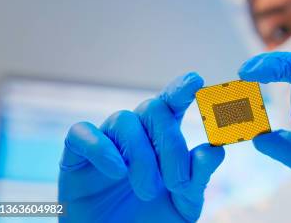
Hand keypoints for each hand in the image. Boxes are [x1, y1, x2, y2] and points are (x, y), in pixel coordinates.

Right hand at [59, 73, 223, 222]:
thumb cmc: (152, 221)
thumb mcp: (183, 203)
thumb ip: (198, 177)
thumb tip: (214, 149)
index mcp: (163, 140)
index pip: (173, 103)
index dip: (182, 88)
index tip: (195, 81)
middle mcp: (136, 134)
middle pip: (154, 108)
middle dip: (170, 143)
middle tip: (176, 183)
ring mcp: (106, 142)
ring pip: (124, 120)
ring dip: (142, 155)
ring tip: (148, 191)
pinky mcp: (75, 156)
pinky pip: (82, 133)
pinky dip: (101, 148)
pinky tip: (117, 172)